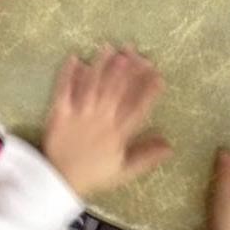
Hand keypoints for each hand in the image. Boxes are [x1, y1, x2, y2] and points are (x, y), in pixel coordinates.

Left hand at [43, 47, 171, 195]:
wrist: (58, 182)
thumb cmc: (93, 175)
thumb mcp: (124, 171)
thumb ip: (146, 156)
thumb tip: (170, 145)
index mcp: (117, 134)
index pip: (137, 108)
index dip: (148, 91)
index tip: (158, 74)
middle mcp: (100, 121)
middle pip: (116, 91)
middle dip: (127, 70)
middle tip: (137, 53)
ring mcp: (79, 115)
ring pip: (92, 86)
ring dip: (101, 66)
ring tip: (110, 48)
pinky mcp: (59, 114)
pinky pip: (63, 91)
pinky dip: (68, 74)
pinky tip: (74, 58)